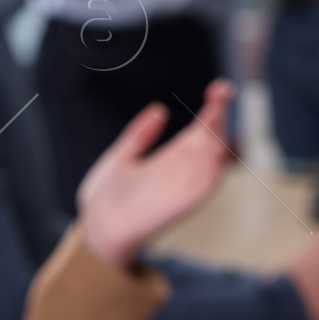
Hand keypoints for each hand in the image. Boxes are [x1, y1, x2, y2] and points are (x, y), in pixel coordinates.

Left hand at [78, 80, 234, 270]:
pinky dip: (212, 172)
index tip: (220, 88)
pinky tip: (217, 152)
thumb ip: (140, 135)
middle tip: (222, 90)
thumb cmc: (107, 199)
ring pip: (212, 162)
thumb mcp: (121, 157)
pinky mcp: (178, 206)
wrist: (95, 231)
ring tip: (219, 112)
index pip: (200, 131)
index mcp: (171, 159)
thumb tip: (159, 109)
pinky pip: (202, 189)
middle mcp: (182, 172)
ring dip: (220, 139)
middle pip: (212, 141)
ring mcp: (182, 189)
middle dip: (220, 117)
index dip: (214, 110)